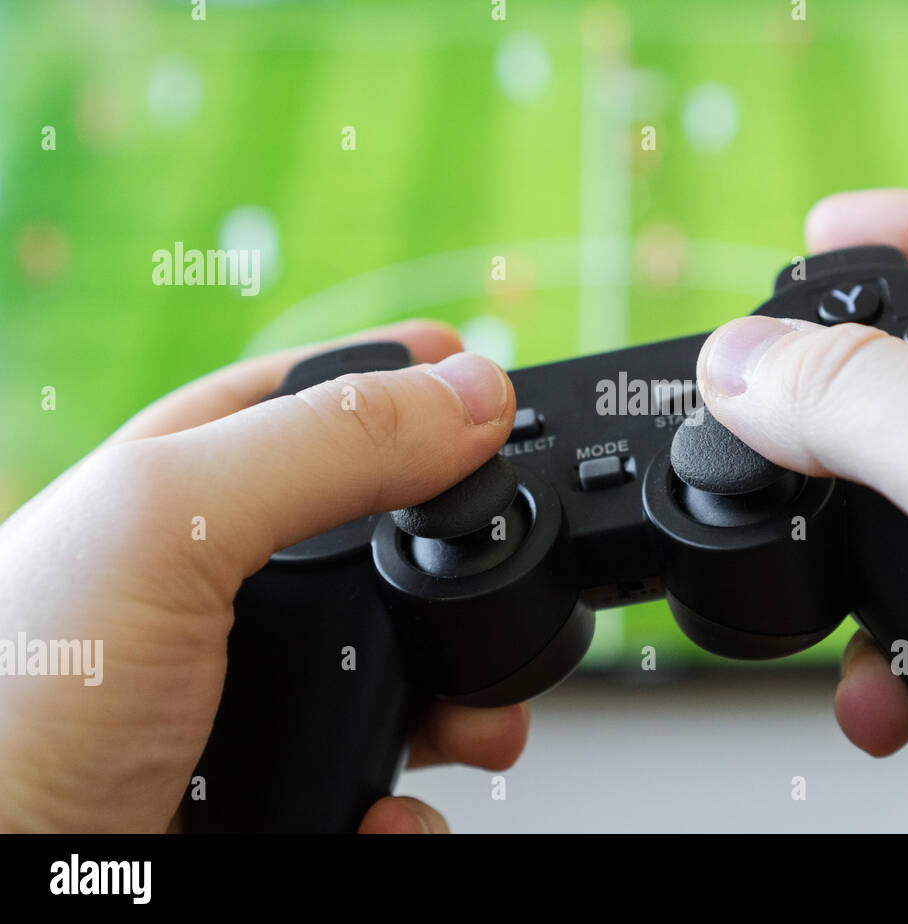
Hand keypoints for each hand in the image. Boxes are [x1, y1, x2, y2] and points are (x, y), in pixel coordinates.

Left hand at [0, 320, 527, 831]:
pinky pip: (385, 775)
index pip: (324, 396)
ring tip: (475, 727)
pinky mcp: (280, 779)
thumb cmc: (12, 704)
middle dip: (464, 566)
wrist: (1, 875)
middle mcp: (233, 576)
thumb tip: (472, 394)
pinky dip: (406, 801)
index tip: (491, 383)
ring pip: (410, 667)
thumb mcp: (169, 523)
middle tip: (508, 577)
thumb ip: (328, 443)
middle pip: (393, 539)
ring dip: (464, 701)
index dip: (409, 380)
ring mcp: (260, 683)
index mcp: (194, 478)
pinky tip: (381, 809)